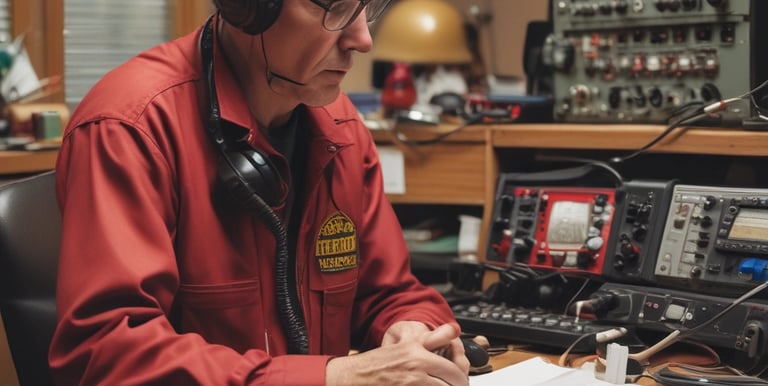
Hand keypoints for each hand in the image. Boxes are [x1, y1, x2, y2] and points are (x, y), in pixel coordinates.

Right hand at [326, 323, 469, 385]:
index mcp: (419, 355)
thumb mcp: (407, 344)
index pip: (454, 371)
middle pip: (452, 384)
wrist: (352, 378)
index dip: (461, 380)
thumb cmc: (377, 363)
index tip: (460, 382)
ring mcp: (411, 385)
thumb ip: (434, 338)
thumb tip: (455, 329)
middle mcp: (416, 371)